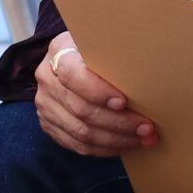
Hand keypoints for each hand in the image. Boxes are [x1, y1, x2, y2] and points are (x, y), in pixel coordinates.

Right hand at [32, 32, 155, 156]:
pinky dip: (104, 149)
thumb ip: (115, 55)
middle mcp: (47, 79)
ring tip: (143, 139)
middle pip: (81, 109)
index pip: (73, 76)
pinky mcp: (49, 124)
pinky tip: (125, 145)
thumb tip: (147, 73)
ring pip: (80, 132)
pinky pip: (76, 145)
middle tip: (147, 127)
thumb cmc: (98, 50)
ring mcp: (45, 104)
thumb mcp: (104, 43)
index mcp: (59, 51)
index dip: (98, 92)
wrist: (75, 57)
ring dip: (116, 140)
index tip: (124, 102)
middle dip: (119, 123)